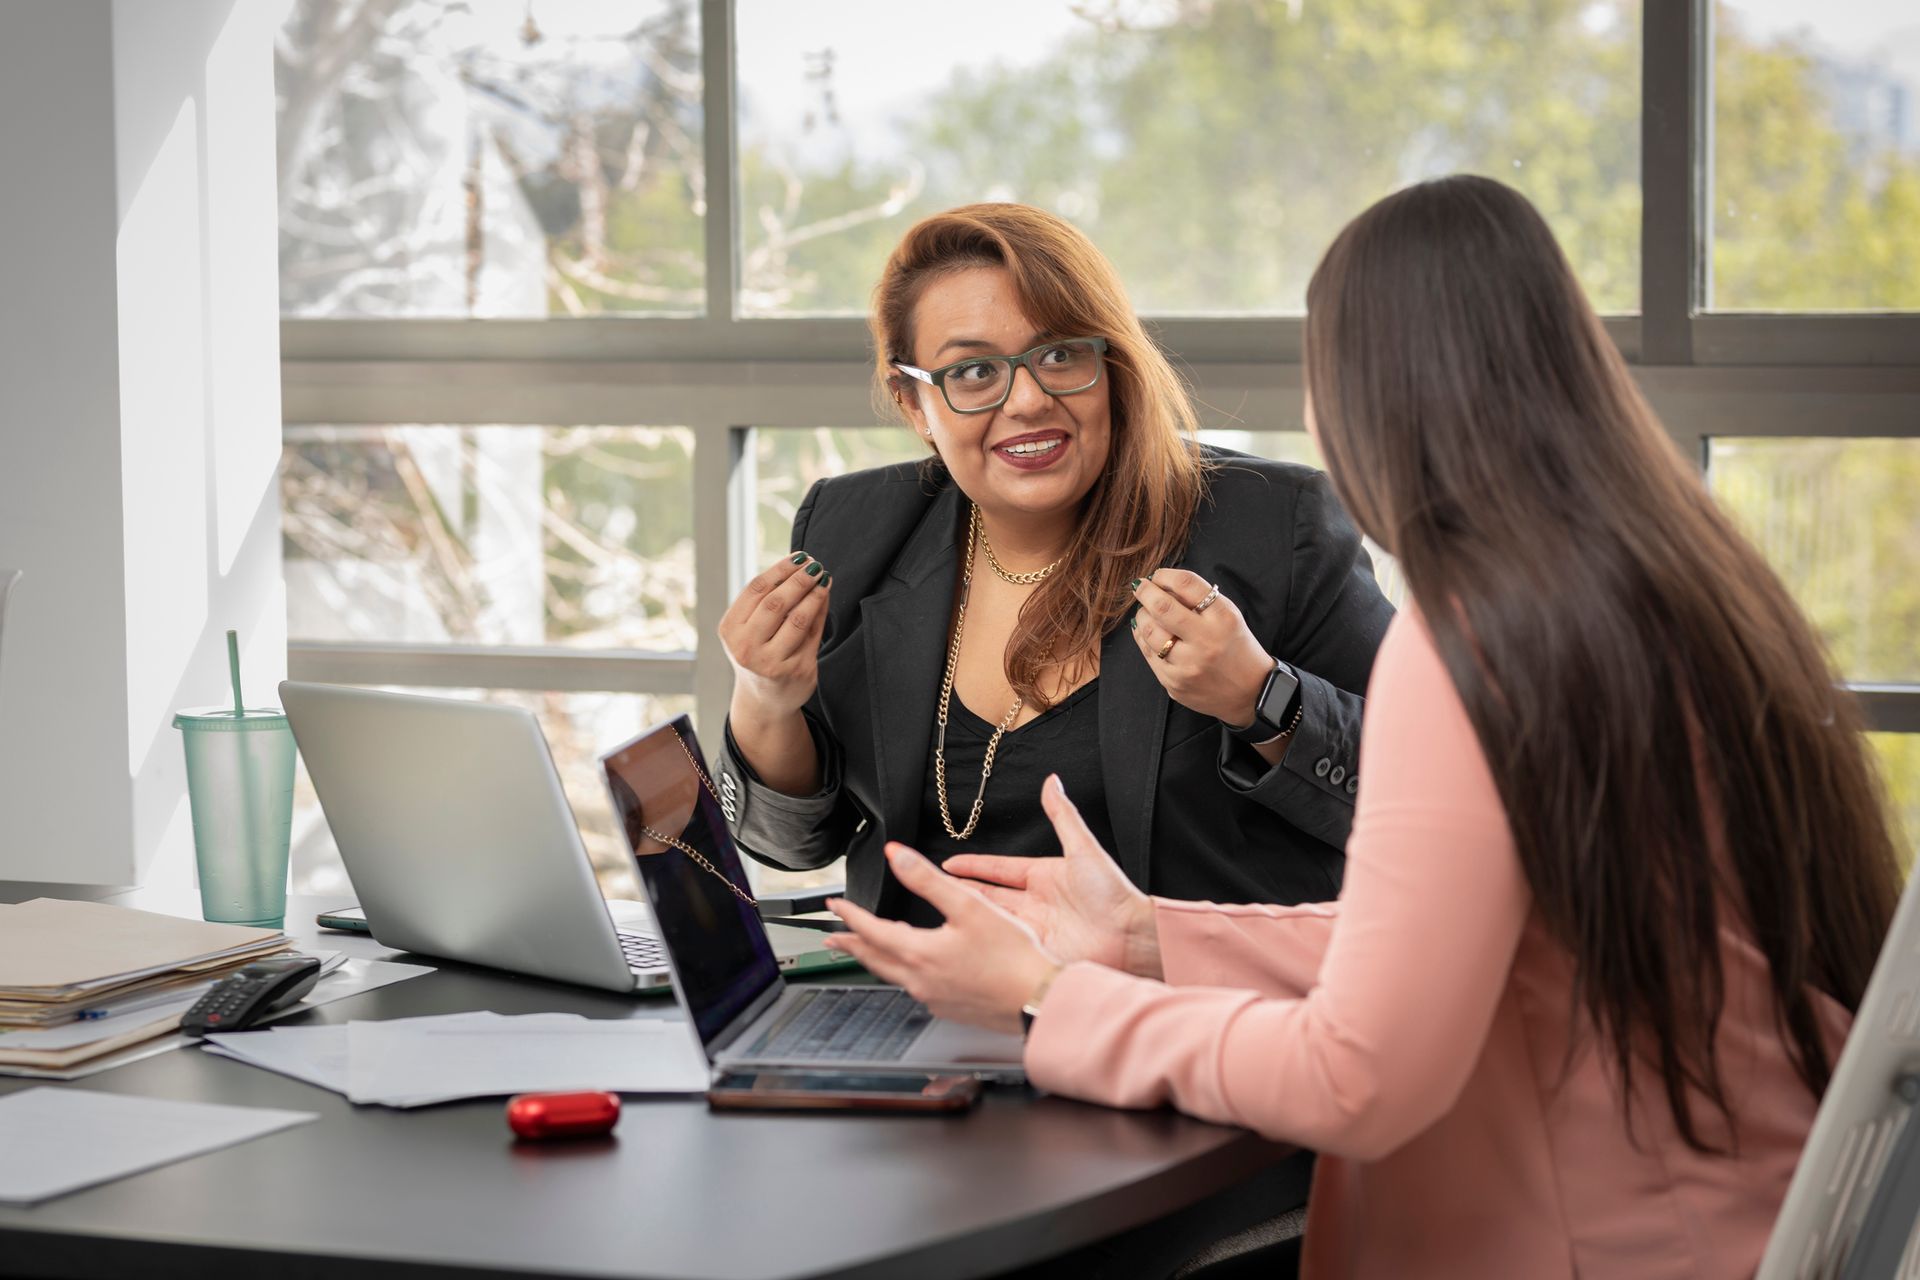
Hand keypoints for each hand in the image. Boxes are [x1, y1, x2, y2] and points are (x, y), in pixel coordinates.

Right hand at [718, 553, 831, 719]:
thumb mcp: (750, 629)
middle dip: (799, 580)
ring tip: (823, 578)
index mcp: (730, 630)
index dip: (780, 569)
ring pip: (798, 618)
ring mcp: (772, 662)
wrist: (764, 701)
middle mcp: (747, 648)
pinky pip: (813, 634)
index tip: (798, 557)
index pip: (756, 590)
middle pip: (776, 603)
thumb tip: (800, 566)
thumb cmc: (758, 653)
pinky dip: (821, 611)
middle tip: (815, 565)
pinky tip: (825, 597)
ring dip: (814, 594)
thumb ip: (767, 601)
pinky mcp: (797, 671)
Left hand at [823, 845, 1060, 1035]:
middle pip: (873, 958)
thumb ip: (928, 879)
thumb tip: (896, 855)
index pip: (871, 931)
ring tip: (868, 948)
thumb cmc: (1012, 957)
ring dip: (875, 958)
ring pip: (892, 974)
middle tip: (833, 936)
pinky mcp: (949, 1007)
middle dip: (851, 943)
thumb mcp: (969, 906)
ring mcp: (933, 998)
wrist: (1038, 1001)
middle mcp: (919, 981)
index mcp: (919, 954)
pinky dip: (903, 971)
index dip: (850, 915)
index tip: (835, 905)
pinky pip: (915, 987)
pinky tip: (914, 967)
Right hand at [944, 775, 1160, 977]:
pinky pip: (1005, 945)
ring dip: (967, 916)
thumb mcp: (1082, 849)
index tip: (947, 863)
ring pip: (991, 919)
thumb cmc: (1112, 893)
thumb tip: (1051, 781)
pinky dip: (984, 943)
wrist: (1131, 937)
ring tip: (938, 913)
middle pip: (989, 895)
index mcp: (1043, 876)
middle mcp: (1035, 902)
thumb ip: (1062, 815)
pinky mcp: (1036, 951)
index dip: (973, 866)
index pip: (998, 869)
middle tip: (931, 886)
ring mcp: (1034, 928)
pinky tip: (962, 942)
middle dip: (961, 891)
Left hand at [1131, 569, 1273, 728]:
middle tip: (1141, 587)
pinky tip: (1146, 631)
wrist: (1251, 692)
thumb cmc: (1236, 646)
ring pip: (1149, 631)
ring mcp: (1188, 665)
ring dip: (1142, 615)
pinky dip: (1143, 637)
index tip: (1157, 576)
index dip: (1165, 575)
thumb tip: (1161, 584)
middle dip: (1145, 592)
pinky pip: (1148, 654)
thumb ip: (1200, 598)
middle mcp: (1206, 641)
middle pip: (1163, 607)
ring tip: (1146, 611)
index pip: (1186, 584)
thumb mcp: (1229, 615)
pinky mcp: (1174, 683)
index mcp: (1223, 618)